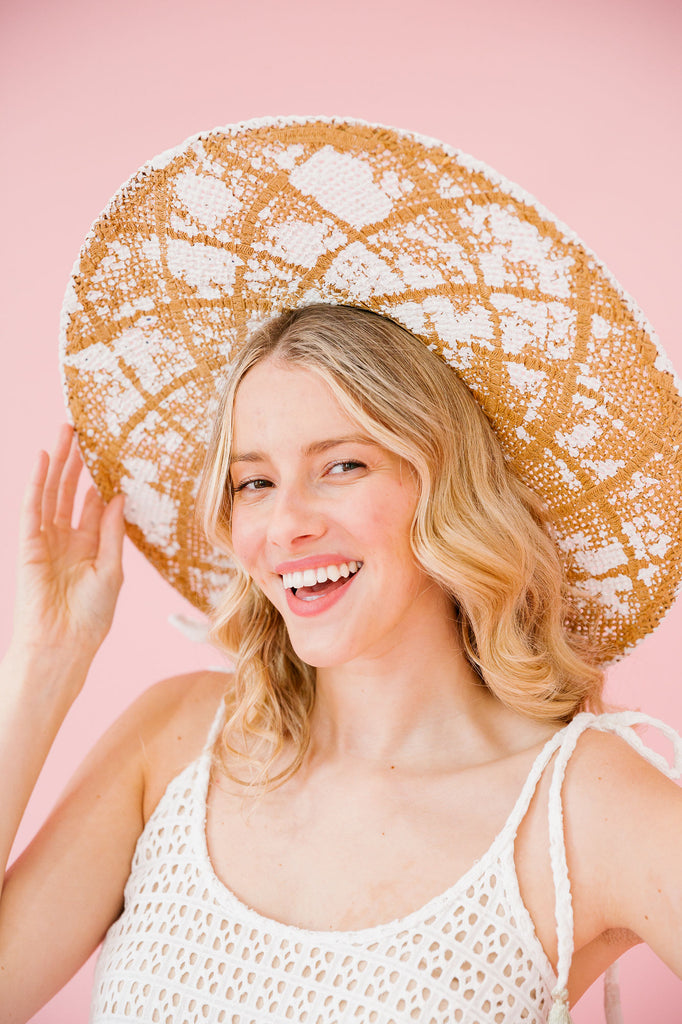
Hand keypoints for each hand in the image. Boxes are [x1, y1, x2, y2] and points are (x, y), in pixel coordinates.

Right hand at [11, 425, 125, 663]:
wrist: (64, 644)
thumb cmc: (90, 617)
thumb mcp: (111, 569)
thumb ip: (111, 531)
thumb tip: (117, 496)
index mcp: (88, 547)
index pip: (91, 506)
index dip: (97, 481)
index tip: (108, 455)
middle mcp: (65, 540)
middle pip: (68, 492)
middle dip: (75, 462)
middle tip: (81, 432)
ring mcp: (45, 540)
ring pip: (51, 493)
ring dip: (57, 463)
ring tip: (65, 433)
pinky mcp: (29, 545)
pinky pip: (33, 508)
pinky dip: (37, 483)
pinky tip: (44, 459)